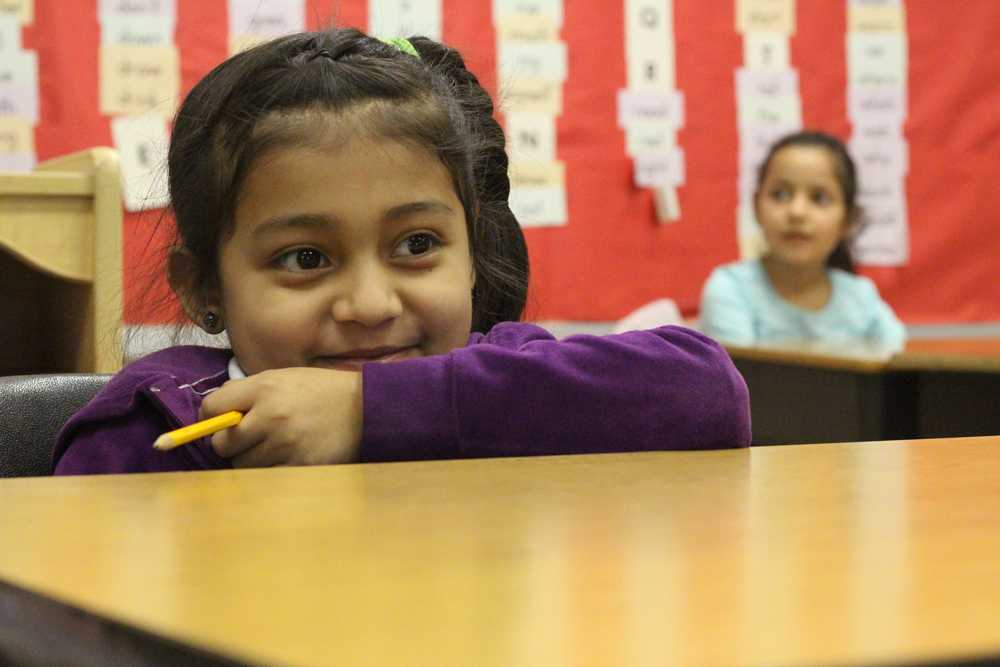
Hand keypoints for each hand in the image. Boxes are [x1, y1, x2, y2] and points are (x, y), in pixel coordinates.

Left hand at [199, 367, 362, 467]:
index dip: (211, 416)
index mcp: (264, 389)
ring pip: (242, 465)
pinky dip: (269, 472)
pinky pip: (264, 478)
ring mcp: (285, 445)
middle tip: (250, 438)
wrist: (366, 408)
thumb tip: (213, 409)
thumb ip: (248, 389)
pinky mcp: (299, 466)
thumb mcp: (284, 377)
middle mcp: (271, 416)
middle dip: (230, 443)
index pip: (211, 407)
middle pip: (222, 443)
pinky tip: (285, 458)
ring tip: (273, 447)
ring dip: (251, 460)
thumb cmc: (321, 391)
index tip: (222, 421)